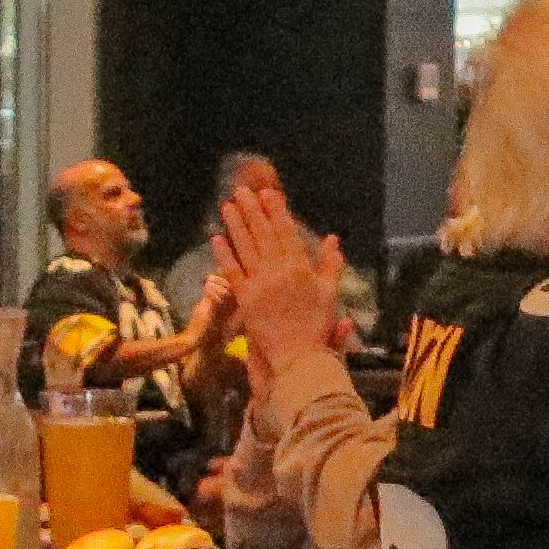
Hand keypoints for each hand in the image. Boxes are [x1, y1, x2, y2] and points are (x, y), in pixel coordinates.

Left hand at [209, 174, 348, 381]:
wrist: (299, 356)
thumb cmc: (317, 325)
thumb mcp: (330, 292)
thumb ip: (331, 264)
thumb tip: (332, 238)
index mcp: (300, 267)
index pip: (286, 232)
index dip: (276, 211)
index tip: (267, 193)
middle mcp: (278, 271)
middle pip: (263, 235)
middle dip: (252, 211)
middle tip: (242, 191)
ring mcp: (259, 284)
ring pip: (245, 248)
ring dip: (236, 225)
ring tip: (227, 206)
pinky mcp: (244, 298)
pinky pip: (232, 272)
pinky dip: (224, 255)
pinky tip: (216, 238)